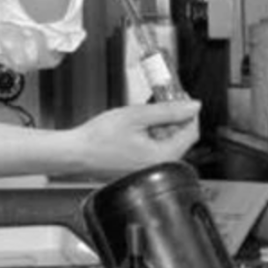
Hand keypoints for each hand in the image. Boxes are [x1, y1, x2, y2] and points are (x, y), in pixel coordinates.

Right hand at [73, 101, 200, 177]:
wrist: (75, 153)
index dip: (189, 112)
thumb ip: (168, 111)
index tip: (182, 98)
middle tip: (161, 100)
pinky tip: (136, 127)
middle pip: (179, 138)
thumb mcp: (136, 115)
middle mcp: (159, 167)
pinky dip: (149, 136)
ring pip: (166, 144)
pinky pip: (153, 151)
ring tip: (142, 113)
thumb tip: (193, 106)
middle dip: (172, 118)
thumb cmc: (98, 138)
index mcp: (163, 157)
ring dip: (160, 126)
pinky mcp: (139, 169)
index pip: (191, 132)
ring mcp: (149, 170)